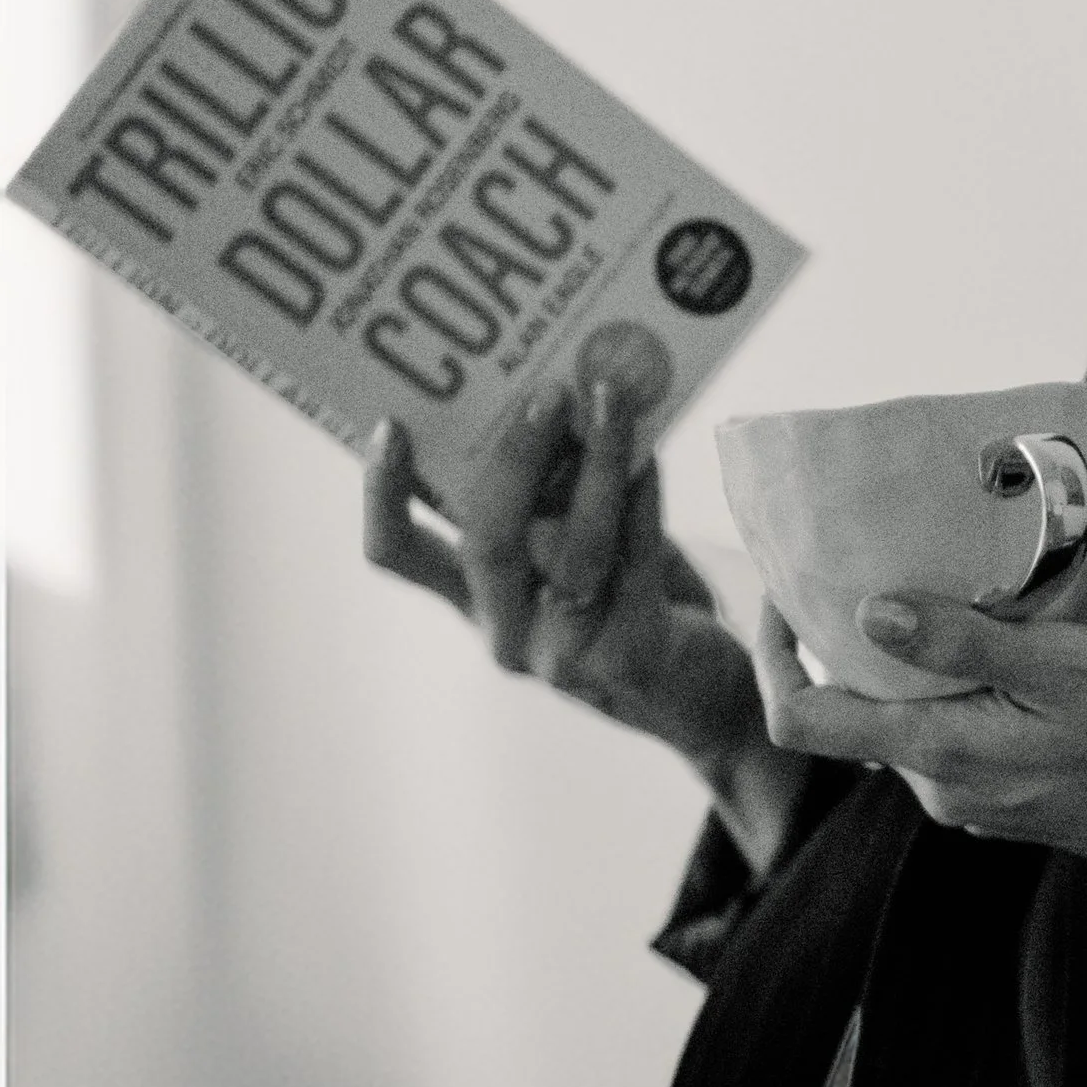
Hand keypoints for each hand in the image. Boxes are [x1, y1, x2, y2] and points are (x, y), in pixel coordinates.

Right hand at [366, 389, 807, 868]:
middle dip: (517, 458)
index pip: (399, 554)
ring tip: (613, 402)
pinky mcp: (628, 657)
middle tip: (548, 393)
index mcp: (473, 599)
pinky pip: (634, 562)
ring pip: (571, 549)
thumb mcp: (574, 543)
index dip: (384, 496)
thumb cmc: (630, 598)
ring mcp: (563, 655)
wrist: (702, 693)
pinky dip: (643, 500)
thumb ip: (552, 492)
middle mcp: (506, 632)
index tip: (390, 425)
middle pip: (489, 543)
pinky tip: (652, 453)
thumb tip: (555, 394)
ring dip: (595, 465)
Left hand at [752, 590, 1086, 871]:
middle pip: (848, 710)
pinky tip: (1001, 642)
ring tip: (952, 588)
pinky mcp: (1002, 799)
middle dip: (848, 638)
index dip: (770, 652)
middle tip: (877, 556)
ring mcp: (970, 800)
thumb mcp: (1063, 665)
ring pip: (904, 719)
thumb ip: (962, 643)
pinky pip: (949, 734)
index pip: (798, 718)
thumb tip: (867, 613)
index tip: (784, 589)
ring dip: (912, 659)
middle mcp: (938, 788)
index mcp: (938, 753)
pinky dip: (953, 686)